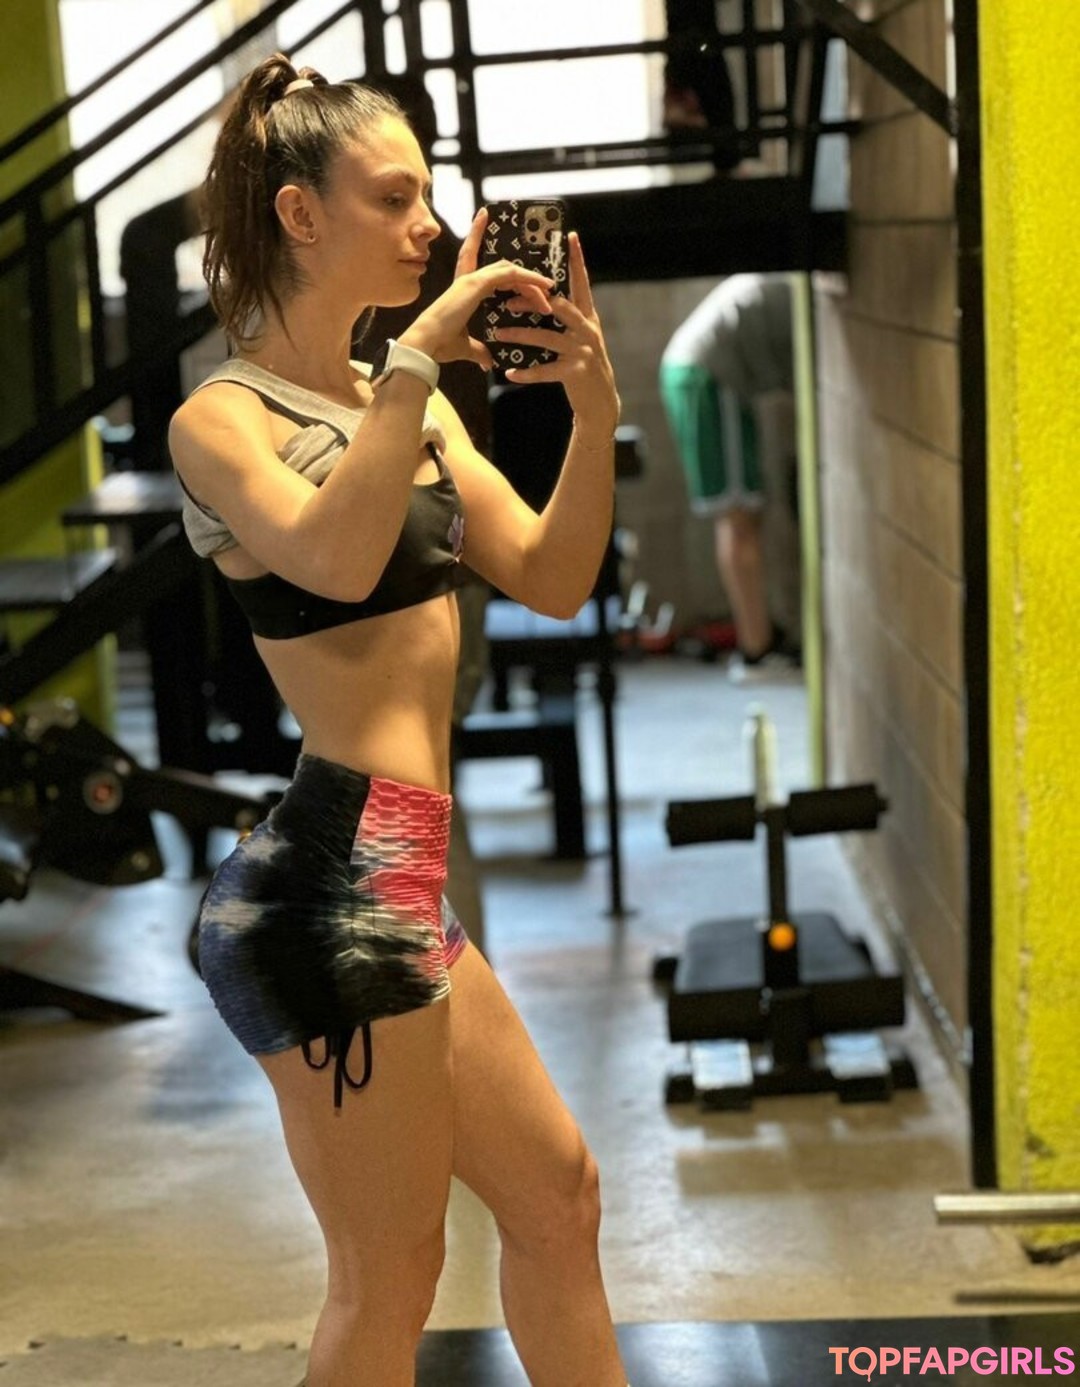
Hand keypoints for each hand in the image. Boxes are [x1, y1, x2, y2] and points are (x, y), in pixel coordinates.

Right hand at [398, 209, 555, 368]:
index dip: (476, 235)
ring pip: (510, 270)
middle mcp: (468, 280)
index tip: (482, 216)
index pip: (472, 256)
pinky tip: (544, 286)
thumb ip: (480, 351)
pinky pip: (510, 274)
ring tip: (550, 291)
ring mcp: (472, 279)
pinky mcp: (476, 284)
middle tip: (546, 289)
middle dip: (525, 278)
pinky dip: (528, 278)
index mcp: (463, 290)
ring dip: (532, 281)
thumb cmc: (440, 344)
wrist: (428, 344)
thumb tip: (488, 362)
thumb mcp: (467, 347)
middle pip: (503, 269)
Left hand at [488, 232, 619, 436]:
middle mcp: (587, 330)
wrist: (600, 402)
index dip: (577, 260)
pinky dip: (526, 372)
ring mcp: (582, 351)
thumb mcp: (580, 338)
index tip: (570, 236)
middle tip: (507, 299)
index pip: (581, 283)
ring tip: (499, 333)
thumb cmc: (584, 366)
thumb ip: (566, 320)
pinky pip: (545, 370)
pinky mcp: (575, 372)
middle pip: (559, 306)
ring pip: (547, 337)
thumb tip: (544, 299)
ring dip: (520, 334)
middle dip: (532, 301)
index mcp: (587, 317)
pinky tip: (510, 372)